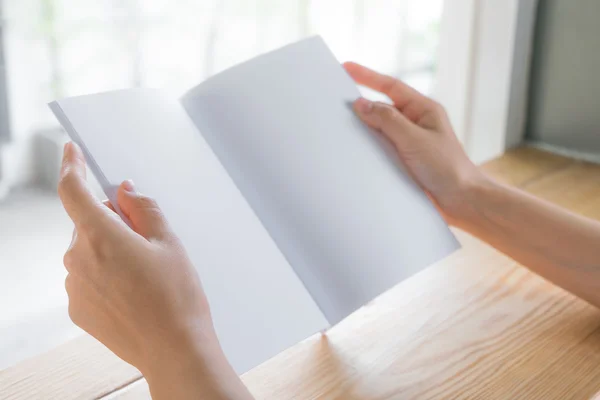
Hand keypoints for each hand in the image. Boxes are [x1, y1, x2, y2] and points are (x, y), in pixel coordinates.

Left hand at [58, 142, 252, 399]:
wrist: (174, 349)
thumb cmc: (177, 297)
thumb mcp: (169, 242)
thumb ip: (144, 209)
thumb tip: (125, 191)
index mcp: (101, 236)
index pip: (74, 190)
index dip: (72, 165)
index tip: (71, 151)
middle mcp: (78, 260)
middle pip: (88, 224)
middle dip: (112, 223)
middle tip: (146, 242)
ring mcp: (75, 287)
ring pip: (88, 252)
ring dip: (109, 252)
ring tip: (145, 276)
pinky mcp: (78, 309)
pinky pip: (87, 278)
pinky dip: (105, 276)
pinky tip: (133, 293)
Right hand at [344, 62, 486, 224]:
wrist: (462, 202)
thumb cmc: (448, 168)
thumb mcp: (415, 140)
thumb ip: (388, 120)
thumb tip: (361, 104)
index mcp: (423, 110)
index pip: (390, 87)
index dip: (367, 76)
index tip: (346, 67)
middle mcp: (415, 124)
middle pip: (381, 108)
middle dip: (360, 106)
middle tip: (334, 102)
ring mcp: (408, 143)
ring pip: (378, 131)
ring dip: (362, 130)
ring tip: (339, 129)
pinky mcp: (403, 162)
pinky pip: (380, 150)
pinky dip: (367, 150)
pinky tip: (353, 153)